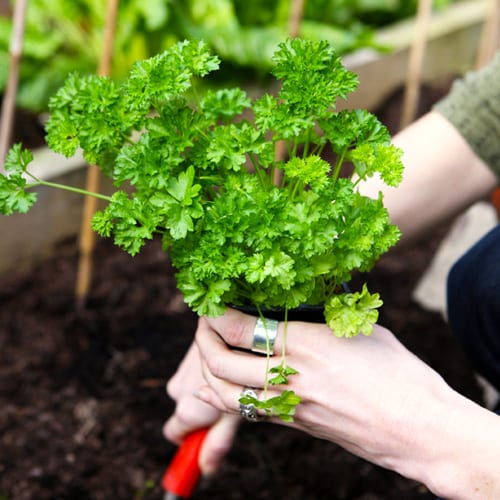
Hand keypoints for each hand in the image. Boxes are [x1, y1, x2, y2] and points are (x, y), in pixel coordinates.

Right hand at [163, 341, 239, 474]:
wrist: (229, 322)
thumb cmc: (241, 369)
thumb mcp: (236, 410)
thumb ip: (218, 440)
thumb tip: (206, 469)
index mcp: (187, 410)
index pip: (174, 433)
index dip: (190, 435)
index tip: (207, 428)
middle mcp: (178, 390)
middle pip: (185, 409)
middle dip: (204, 406)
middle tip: (231, 397)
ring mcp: (182, 370)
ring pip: (192, 388)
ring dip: (208, 386)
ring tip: (234, 376)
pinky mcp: (190, 353)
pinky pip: (195, 370)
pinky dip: (208, 370)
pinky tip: (230, 360)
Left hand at [193, 309, 499, 497]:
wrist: (419, 429)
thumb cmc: (399, 374)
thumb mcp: (360, 331)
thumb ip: (322, 321)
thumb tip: (299, 309)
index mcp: (307, 343)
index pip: (241, 326)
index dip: (217, 314)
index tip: (213, 303)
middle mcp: (291, 376)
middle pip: (222, 360)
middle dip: (203, 339)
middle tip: (204, 324)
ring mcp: (289, 406)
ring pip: (225, 392)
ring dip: (206, 370)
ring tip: (208, 352)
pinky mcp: (295, 425)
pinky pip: (246, 412)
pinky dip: (223, 397)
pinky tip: (217, 385)